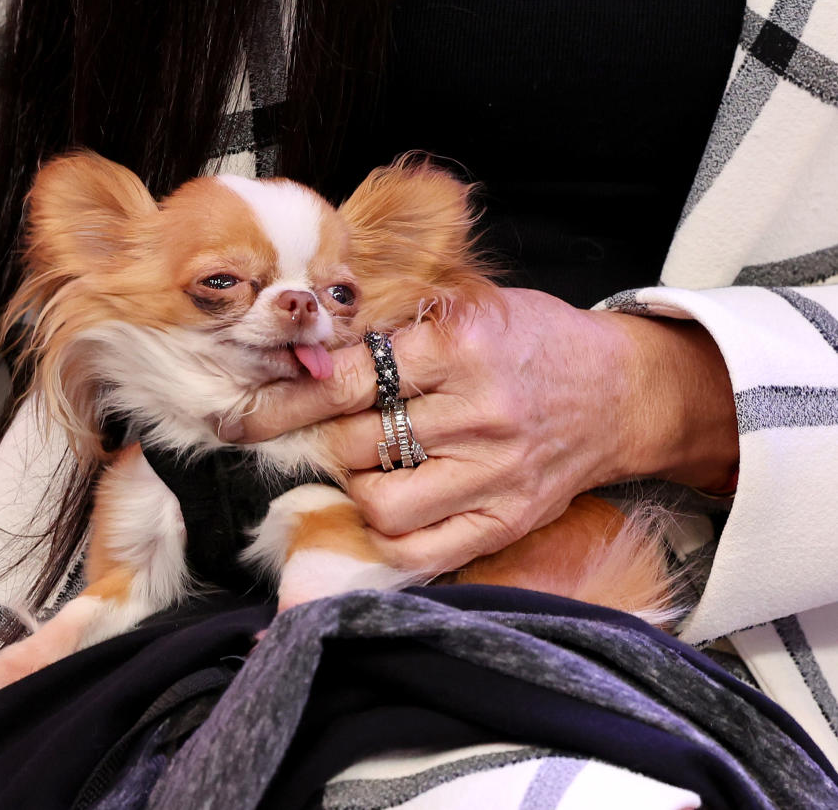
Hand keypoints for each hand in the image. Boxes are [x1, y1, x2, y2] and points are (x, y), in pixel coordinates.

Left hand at [228, 288, 737, 572]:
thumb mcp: (462, 308)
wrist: (620, 391)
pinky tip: (391, 501)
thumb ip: (386, 330)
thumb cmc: (527, 341)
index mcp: (460, 345)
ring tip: (371, 460)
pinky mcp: (508, 520)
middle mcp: (479, 411)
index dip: (281, 402)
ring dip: (355, 485)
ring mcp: (496, 473)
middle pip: (353, 444)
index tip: (238, 417)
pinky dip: (385, 533)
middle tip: (317, 432)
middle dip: (320, 440)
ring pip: (378, 503)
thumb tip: (298, 361)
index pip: (344, 381)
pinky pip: (417, 550)